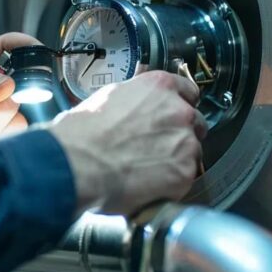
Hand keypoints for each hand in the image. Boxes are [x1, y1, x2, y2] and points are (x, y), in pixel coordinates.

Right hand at [46, 71, 206, 214]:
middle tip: (156, 147)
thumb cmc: (82, 134)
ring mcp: (184, 142)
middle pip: (194, 122)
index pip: (188, 91)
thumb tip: (135, 109)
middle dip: (179, 134)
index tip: (172, 115)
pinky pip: (184, 178)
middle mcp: (178, 111)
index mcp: (159, 87)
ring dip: (175, 160)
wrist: (77, 163)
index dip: (179, 105)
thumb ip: (134, 101)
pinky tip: (149, 184)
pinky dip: (171, 183)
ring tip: (147, 170)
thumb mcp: (108, 98)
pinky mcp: (183, 172)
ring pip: (191, 152)